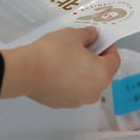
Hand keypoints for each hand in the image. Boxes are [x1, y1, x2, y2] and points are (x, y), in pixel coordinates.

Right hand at [0, 27, 120, 108]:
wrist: (25, 71)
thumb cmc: (52, 53)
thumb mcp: (73, 35)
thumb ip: (88, 35)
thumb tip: (92, 35)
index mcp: (102, 75)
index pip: (114, 60)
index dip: (108, 47)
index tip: (99, 39)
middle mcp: (94, 92)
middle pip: (101, 73)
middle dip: (95, 59)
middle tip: (83, 46)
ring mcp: (78, 100)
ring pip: (86, 83)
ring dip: (82, 71)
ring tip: (67, 58)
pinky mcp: (63, 103)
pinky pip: (72, 90)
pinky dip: (69, 81)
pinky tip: (57, 70)